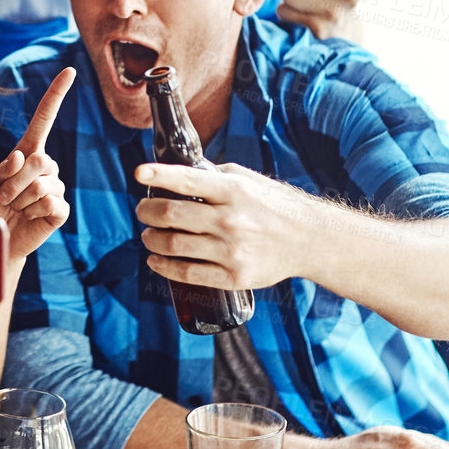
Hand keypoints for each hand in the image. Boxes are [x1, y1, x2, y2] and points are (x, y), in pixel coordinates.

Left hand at [0, 67, 73, 260]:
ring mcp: (55, 187)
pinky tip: (29, 217)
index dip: (56, 96)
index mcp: (27, 152)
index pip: (44, 119)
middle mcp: (45, 166)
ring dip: (19, 199)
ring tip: (14, 208)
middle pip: (37, 159)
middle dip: (12, 181)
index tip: (69, 71)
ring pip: (40, 184)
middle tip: (4, 197)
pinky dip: (32, 212)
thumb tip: (21, 157)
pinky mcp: (61, 210)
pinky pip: (50, 203)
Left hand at [134, 161, 321, 290]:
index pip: (187, 180)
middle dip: (147, 211)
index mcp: (234, 191)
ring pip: (174, 244)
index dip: (159, 175)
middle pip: (172, 214)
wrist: (310, 241)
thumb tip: (180, 172)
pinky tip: (155, 260)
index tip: (139, 173)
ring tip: (148, 235)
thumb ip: (215, 175)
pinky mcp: (234, 276)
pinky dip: (164, 267)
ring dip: (151, 239)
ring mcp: (232, 250)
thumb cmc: (275, 206)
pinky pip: (188, 273)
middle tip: (142, 210)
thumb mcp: (249, 180)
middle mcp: (231, 220)